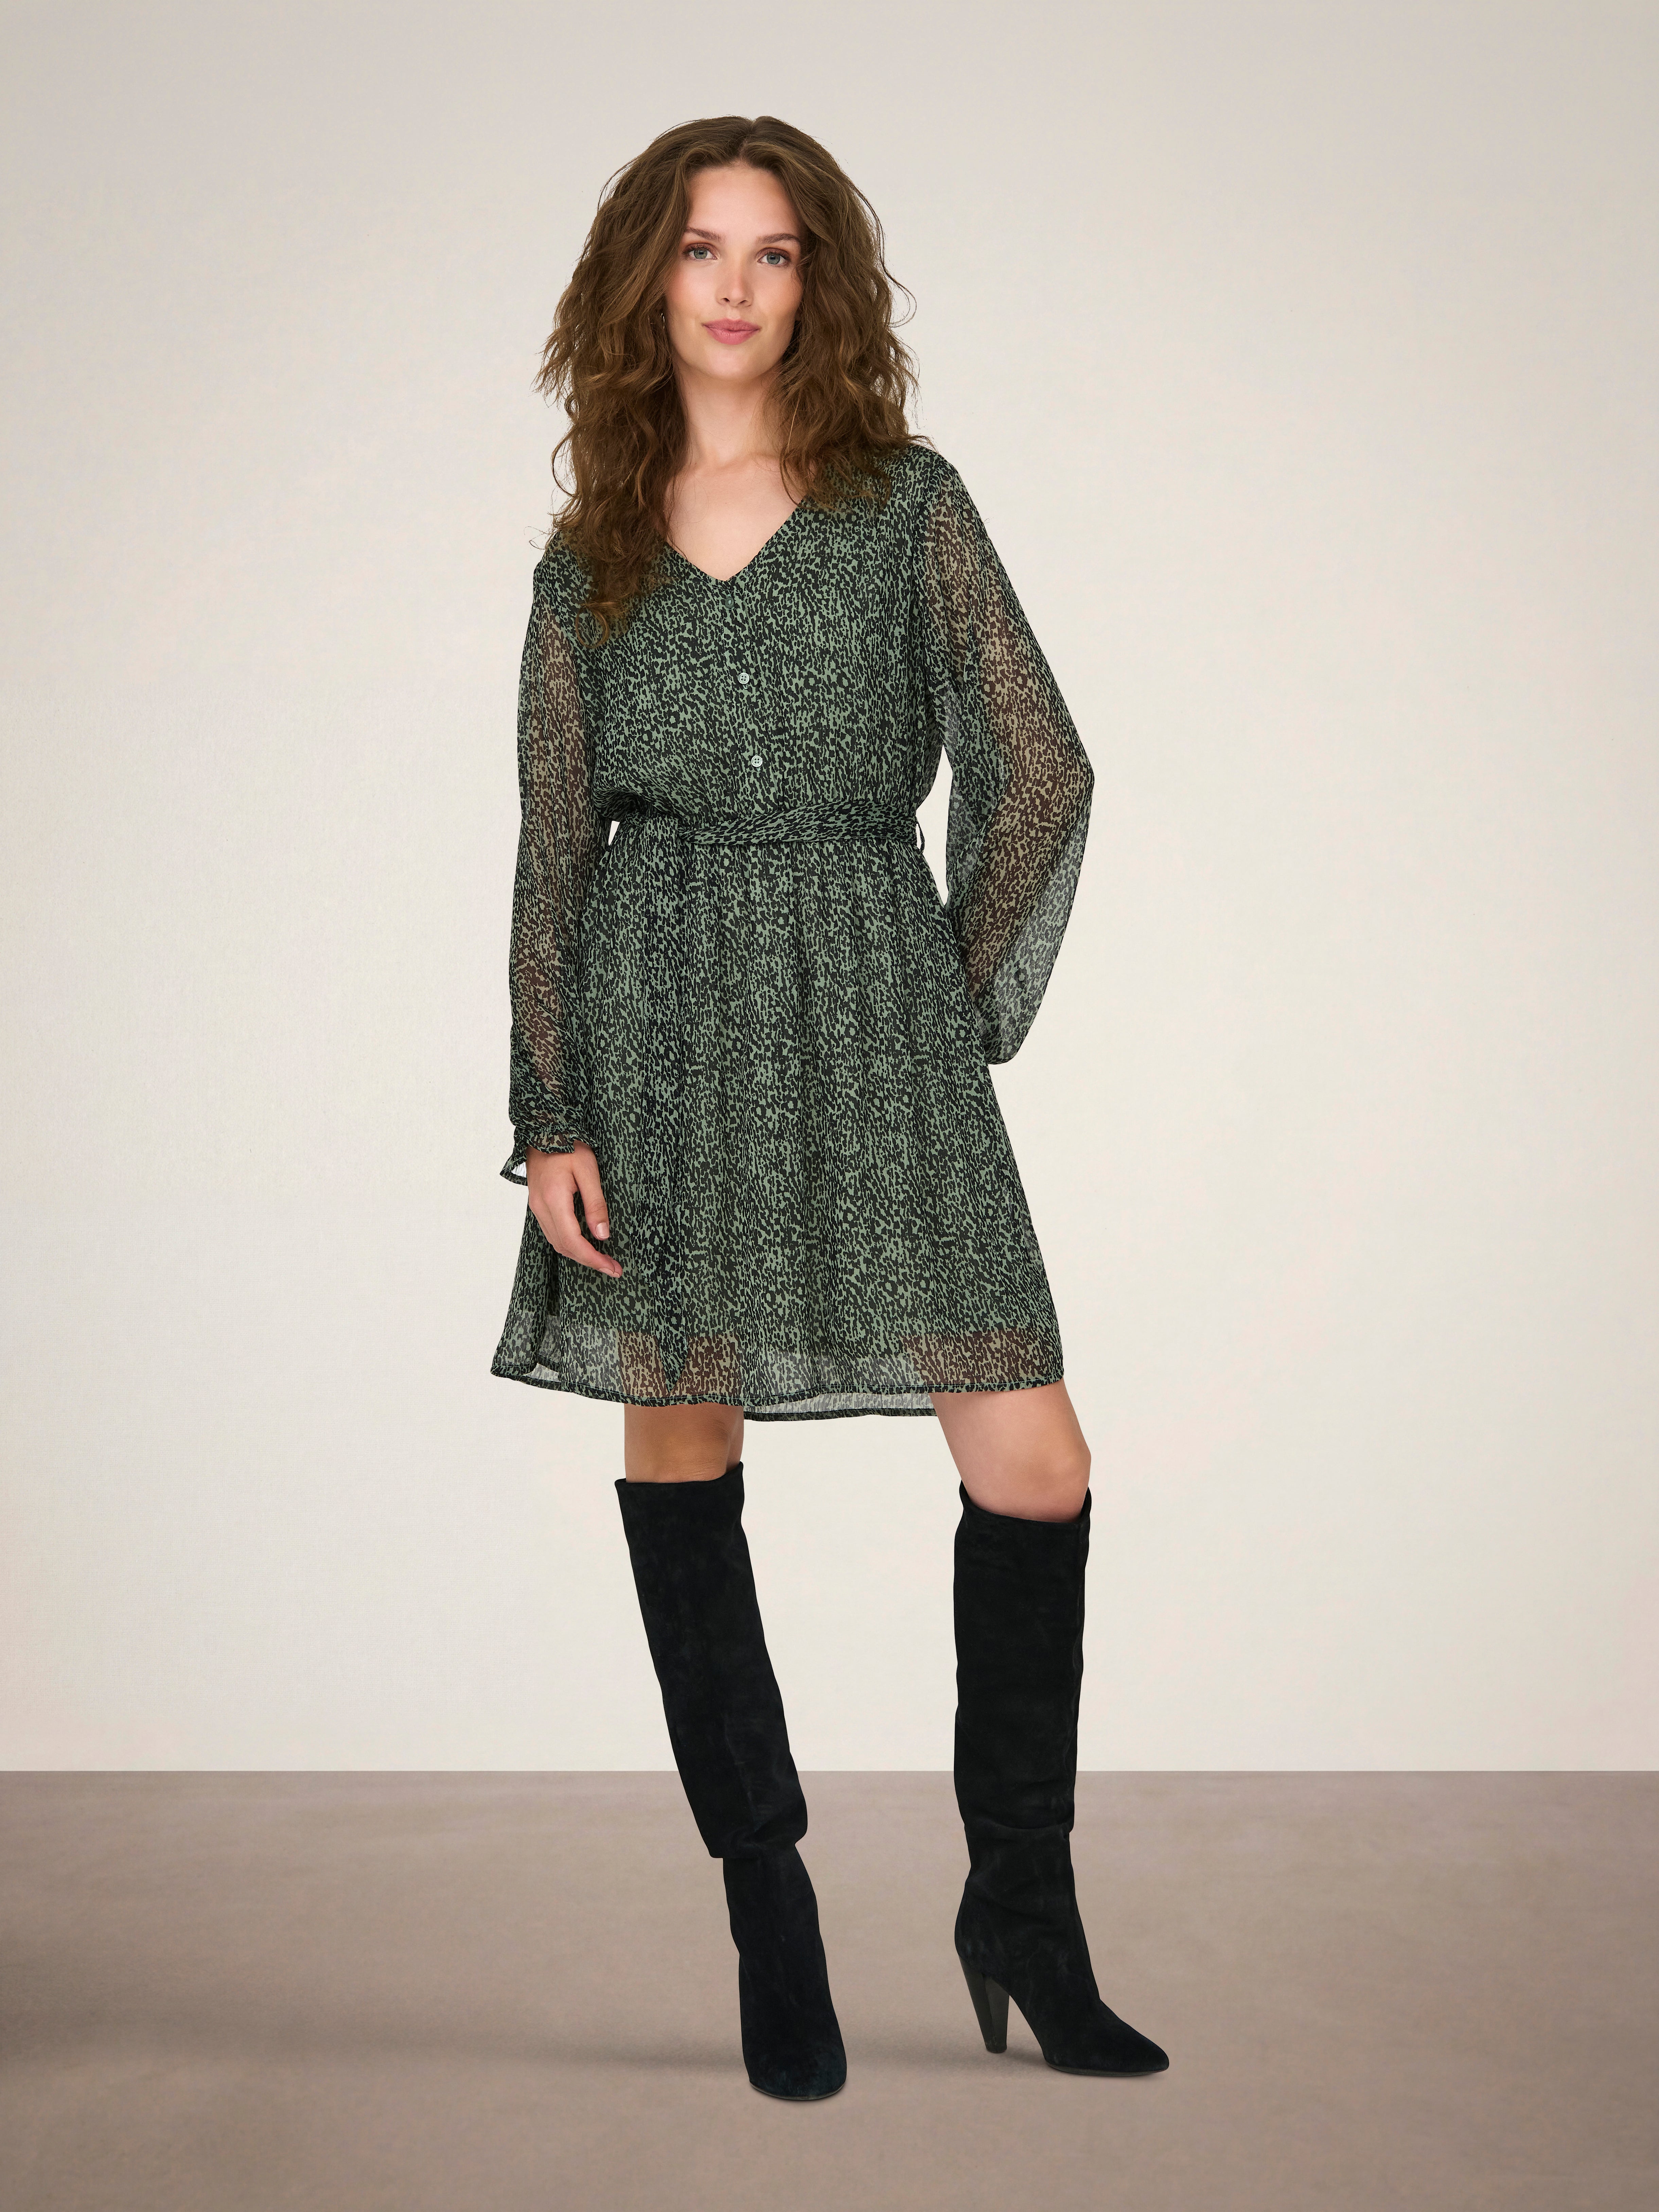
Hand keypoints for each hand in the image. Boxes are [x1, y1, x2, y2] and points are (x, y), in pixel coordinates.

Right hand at [526, 1143, 621, 1278]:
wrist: (544, 1129)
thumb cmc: (568, 1145)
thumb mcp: (588, 1170)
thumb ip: (595, 1204)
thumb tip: (603, 1235)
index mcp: (554, 1200)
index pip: (573, 1241)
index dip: (593, 1259)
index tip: (612, 1268)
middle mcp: (541, 1208)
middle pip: (564, 1247)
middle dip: (588, 1261)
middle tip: (612, 1267)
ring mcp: (537, 1207)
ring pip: (556, 1242)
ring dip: (578, 1254)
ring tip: (601, 1258)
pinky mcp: (538, 1204)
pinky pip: (552, 1231)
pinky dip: (569, 1242)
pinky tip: (584, 1242)